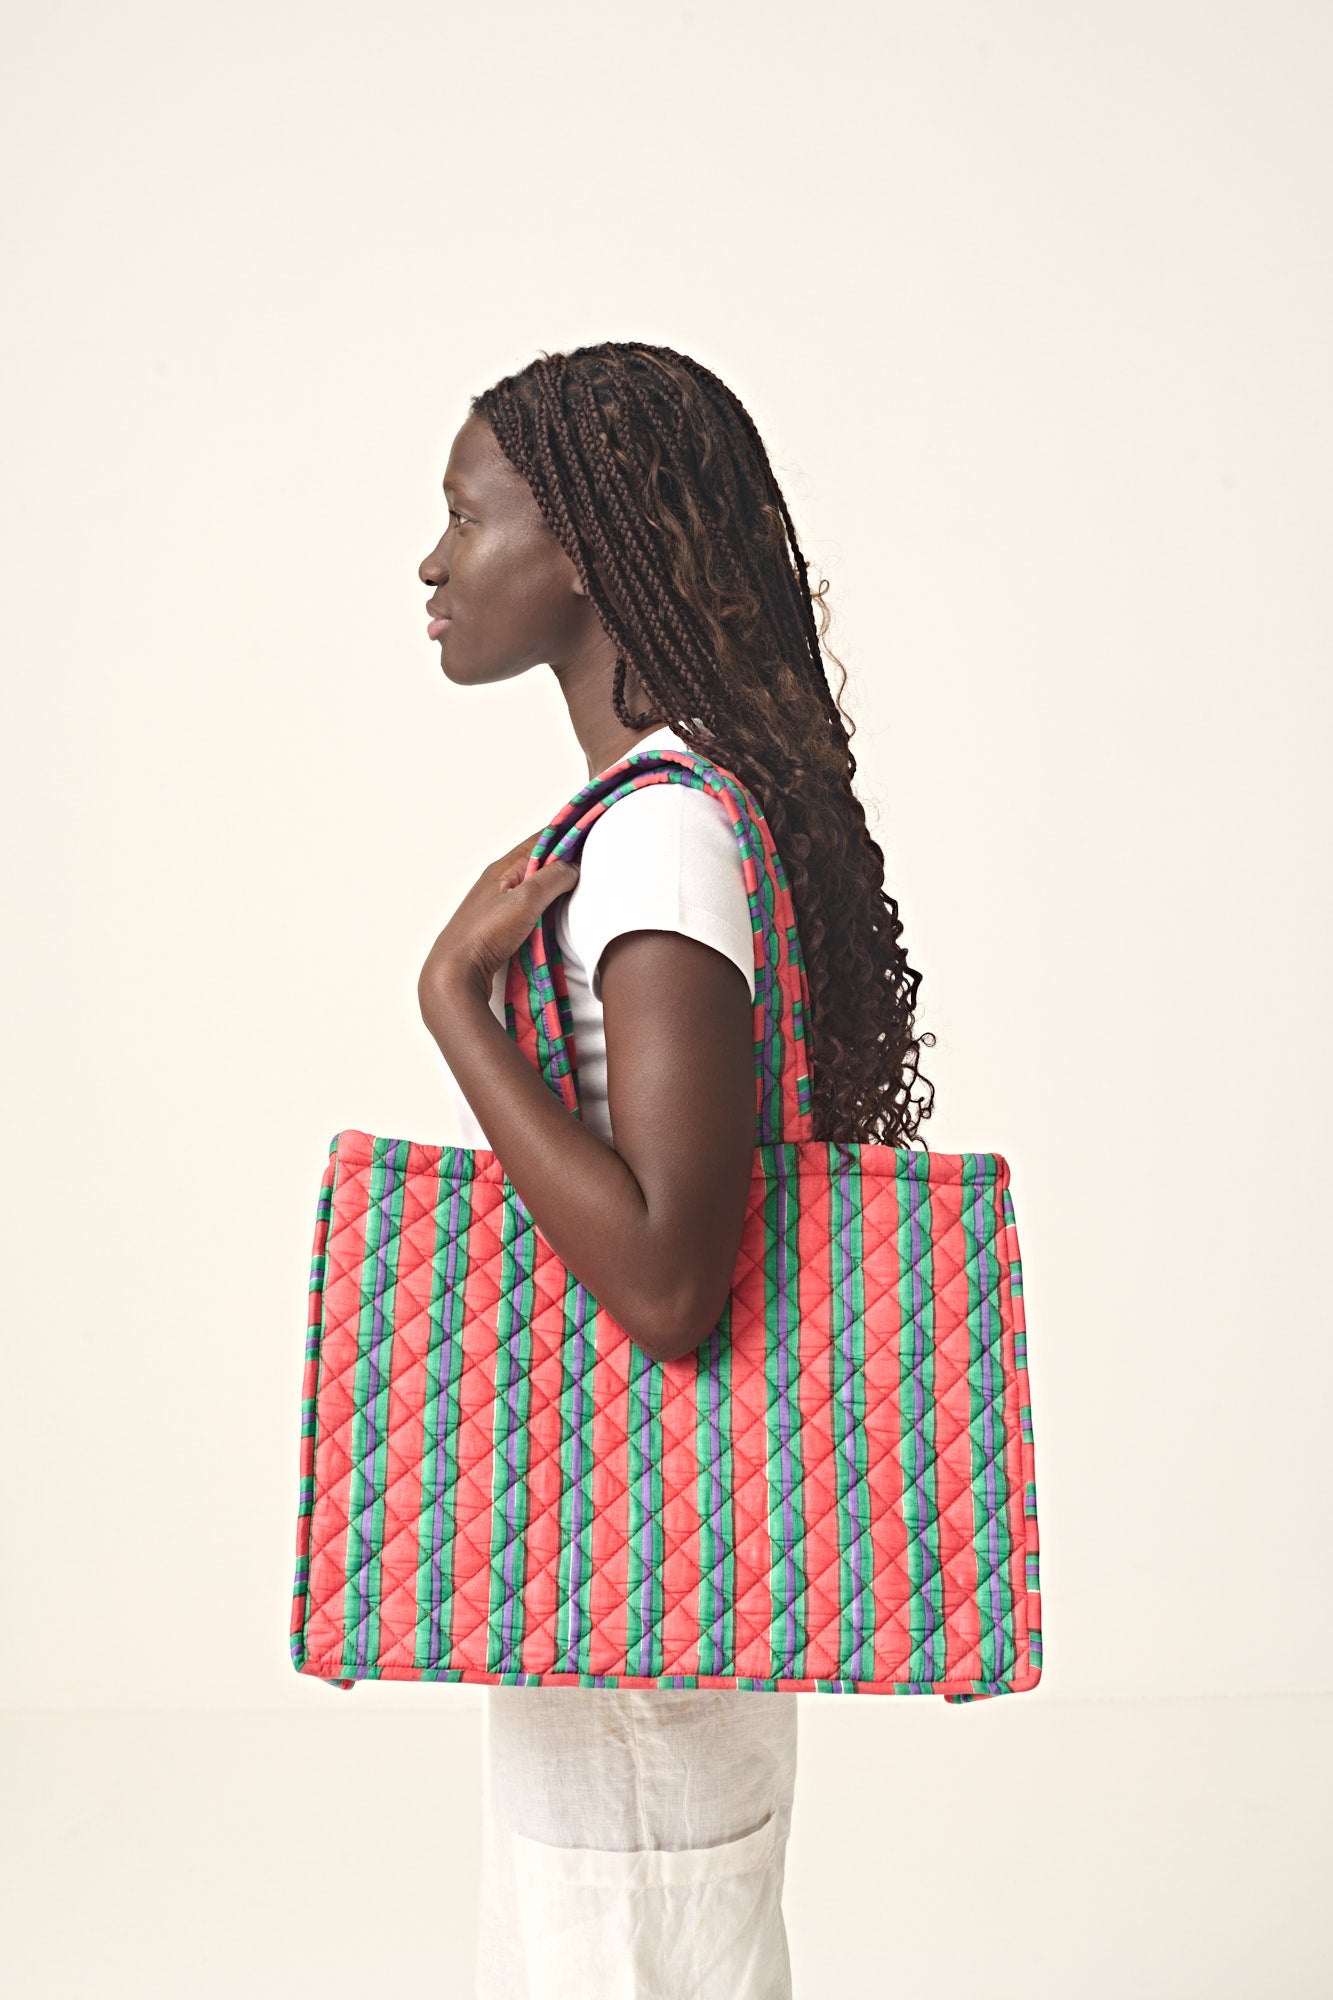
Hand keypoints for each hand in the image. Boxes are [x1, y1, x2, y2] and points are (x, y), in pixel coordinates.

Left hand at [417, 828, 579, 1014]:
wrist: (456, 972)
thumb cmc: (485, 934)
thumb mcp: (525, 900)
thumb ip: (552, 878)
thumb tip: (574, 867)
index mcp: (504, 867)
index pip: (541, 839)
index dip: (567, 834)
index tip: (592, 834)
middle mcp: (500, 880)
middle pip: (539, 860)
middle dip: (565, 857)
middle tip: (592, 858)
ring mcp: (499, 902)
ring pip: (535, 882)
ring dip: (556, 880)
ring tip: (581, 881)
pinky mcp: (501, 923)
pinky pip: (531, 902)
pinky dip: (548, 900)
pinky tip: (558, 908)